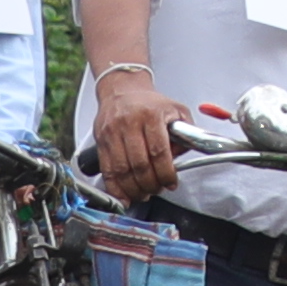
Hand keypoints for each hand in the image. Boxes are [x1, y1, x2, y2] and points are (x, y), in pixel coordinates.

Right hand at [91, 62, 179, 204]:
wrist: (122, 90)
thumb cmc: (149, 103)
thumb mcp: (176, 110)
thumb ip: (186, 133)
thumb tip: (181, 157)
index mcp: (150, 115)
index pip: (158, 151)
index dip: (165, 173)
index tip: (171, 182)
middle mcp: (129, 123)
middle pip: (140, 164)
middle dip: (151, 184)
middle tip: (158, 189)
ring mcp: (112, 133)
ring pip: (122, 170)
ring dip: (134, 188)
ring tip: (144, 194)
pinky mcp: (100, 141)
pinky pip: (107, 170)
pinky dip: (115, 188)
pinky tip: (124, 195)